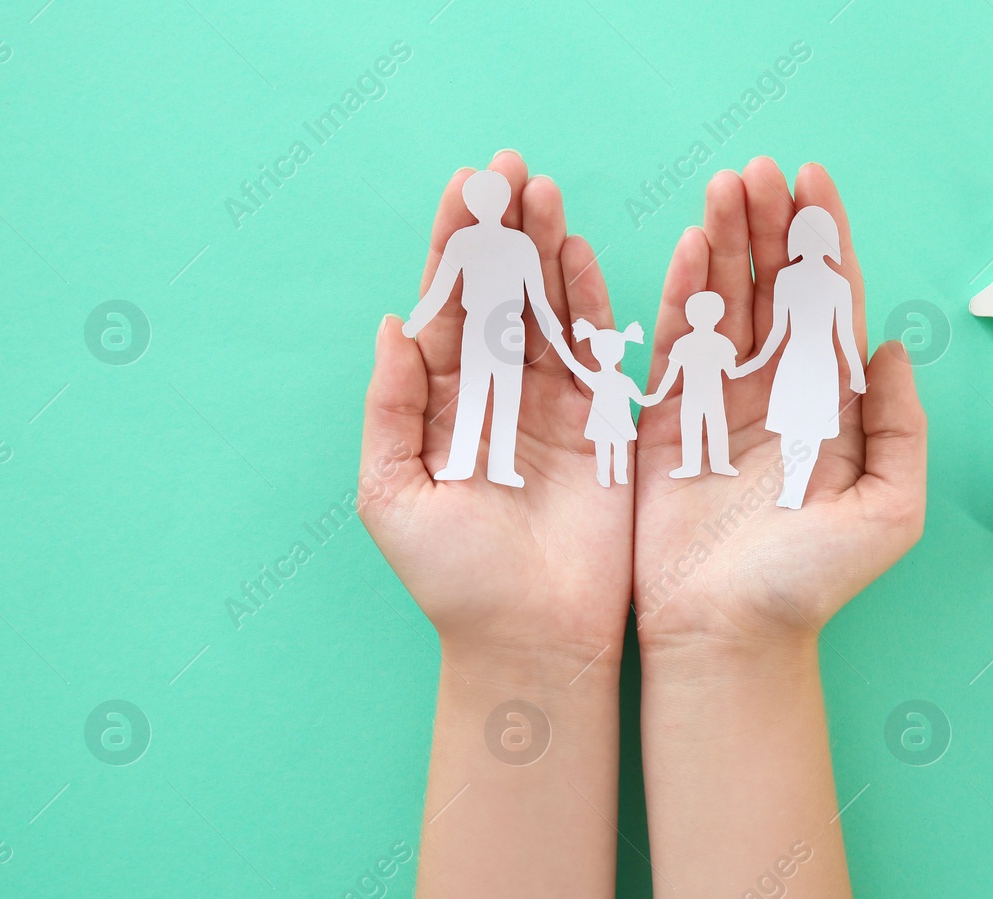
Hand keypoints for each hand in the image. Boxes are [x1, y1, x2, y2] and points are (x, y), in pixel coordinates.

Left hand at [360, 150, 632, 668]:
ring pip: (548, 309)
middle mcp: (497, 393)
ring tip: (544, 192)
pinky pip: (597, 350)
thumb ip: (392, 411)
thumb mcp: (395, 495)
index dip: (453, 248)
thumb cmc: (454, 579)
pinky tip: (580, 253)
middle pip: (500, 293)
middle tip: (509, 169)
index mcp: (442, 403)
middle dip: (502, 230)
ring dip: (545, 250)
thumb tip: (390, 324)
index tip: (463, 188)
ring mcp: (553, 404)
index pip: (447, 308)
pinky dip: (591, 302)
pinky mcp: (602, 425)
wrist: (533, 636)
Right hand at [632, 160, 926, 651]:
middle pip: (777, 287)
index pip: (831, 305)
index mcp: (831, 406)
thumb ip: (901, 430)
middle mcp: (779, 392)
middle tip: (761, 169)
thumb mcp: (887, 511)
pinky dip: (682, 292)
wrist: (728, 633)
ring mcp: (722, 400)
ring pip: (728, 300)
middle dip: (772, 225)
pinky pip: (676, 341)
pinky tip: (689, 245)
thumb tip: (895, 350)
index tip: (815, 184)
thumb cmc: (809, 585)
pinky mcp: (671, 418)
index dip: (825, 243)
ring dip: (727, 240)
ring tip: (725, 185)